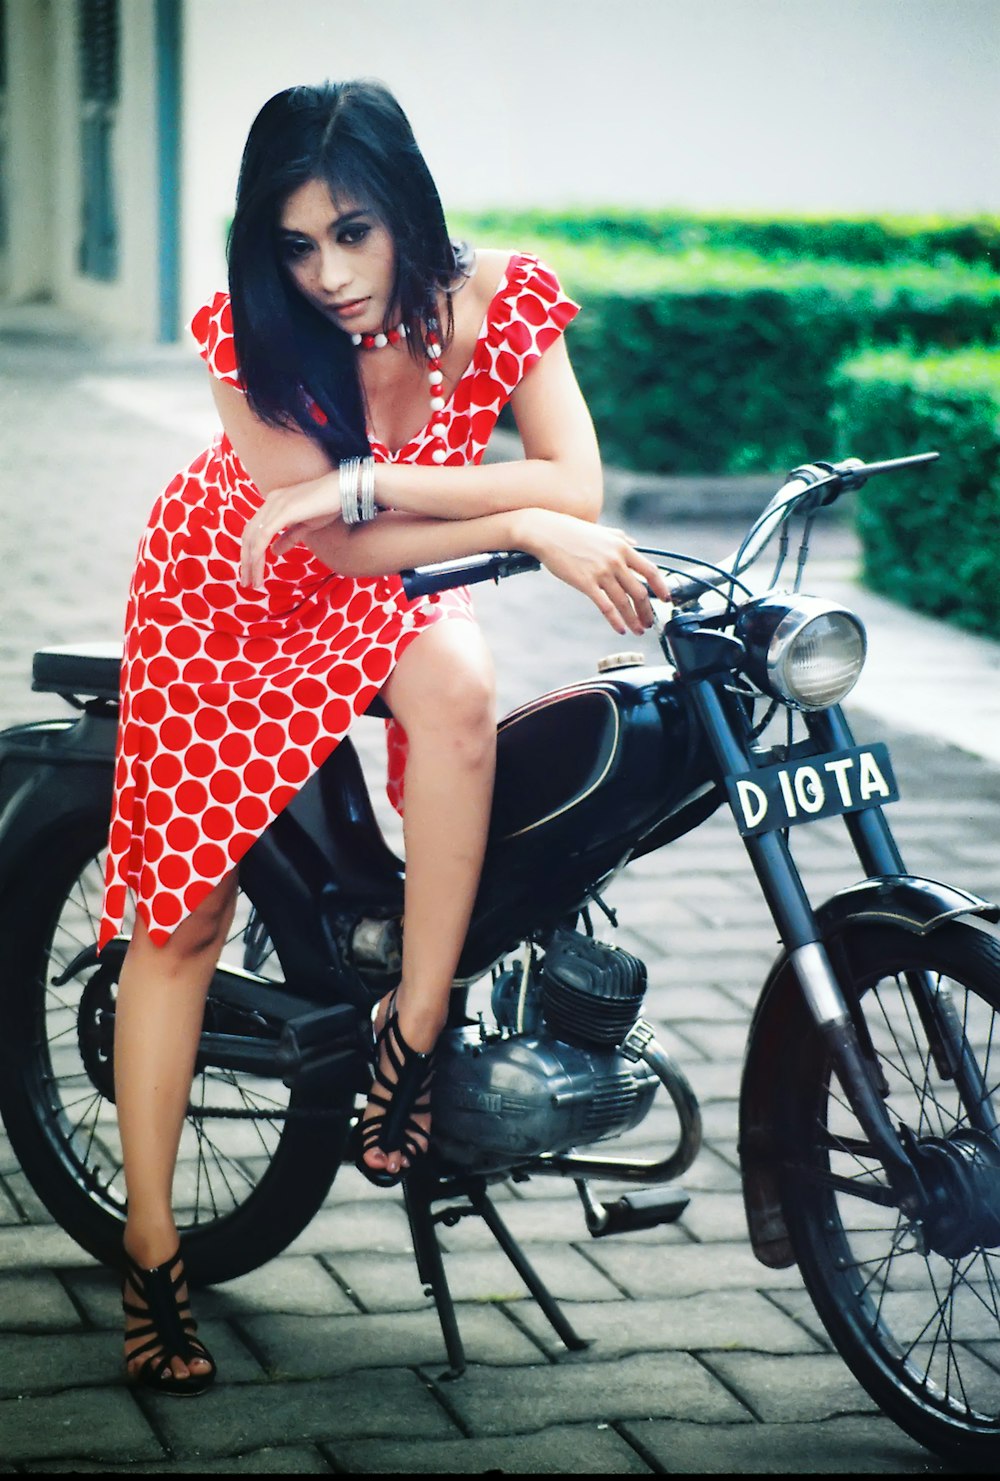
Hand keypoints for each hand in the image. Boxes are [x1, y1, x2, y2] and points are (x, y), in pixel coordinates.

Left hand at [240, 472, 342, 587]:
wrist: (345, 489)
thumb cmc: (329, 506)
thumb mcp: (306, 526)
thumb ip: (289, 538)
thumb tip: (274, 552)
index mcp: (274, 502)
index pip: (254, 530)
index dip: (249, 551)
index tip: (251, 571)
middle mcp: (270, 501)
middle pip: (248, 534)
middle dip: (245, 560)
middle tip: (246, 582)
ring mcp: (276, 504)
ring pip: (253, 537)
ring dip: (250, 561)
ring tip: (253, 582)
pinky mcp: (284, 510)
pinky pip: (264, 535)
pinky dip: (258, 553)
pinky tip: (258, 568)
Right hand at [519, 509, 673, 635]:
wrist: (546, 532)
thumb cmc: (571, 531)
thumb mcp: (602, 530)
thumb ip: (621, 537)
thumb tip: (635, 543)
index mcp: (622, 547)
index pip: (650, 570)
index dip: (661, 587)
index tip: (665, 598)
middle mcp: (615, 560)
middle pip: (639, 591)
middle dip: (647, 611)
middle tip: (649, 622)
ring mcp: (601, 572)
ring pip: (625, 602)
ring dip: (634, 619)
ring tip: (638, 630)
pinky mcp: (586, 583)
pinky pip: (606, 606)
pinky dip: (615, 620)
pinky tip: (620, 629)